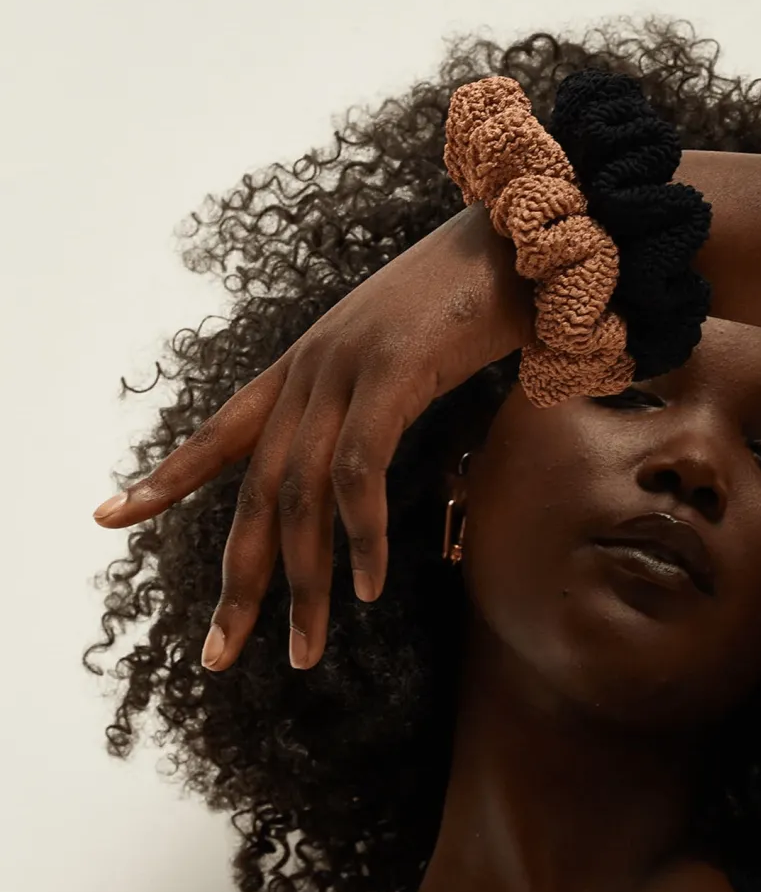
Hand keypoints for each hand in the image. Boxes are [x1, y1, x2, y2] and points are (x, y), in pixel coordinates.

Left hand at [91, 204, 532, 671]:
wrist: (518, 236)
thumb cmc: (470, 300)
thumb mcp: (401, 357)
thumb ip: (371, 403)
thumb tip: (361, 459)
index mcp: (305, 368)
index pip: (219, 432)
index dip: (166, 478)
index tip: (110, 517)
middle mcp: (309, 370)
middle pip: (254, 490)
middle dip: (235, 581)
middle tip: (217, 655)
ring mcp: (343, 369)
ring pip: (299, 495)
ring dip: (303, 585)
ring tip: (305, 651)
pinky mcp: (389, 372)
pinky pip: (357, 470)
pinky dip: (360, 535)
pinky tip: (369, 587)